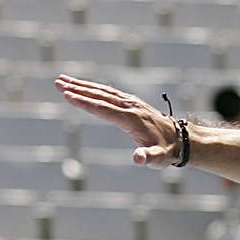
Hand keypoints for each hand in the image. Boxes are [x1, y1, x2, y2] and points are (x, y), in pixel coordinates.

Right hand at [55, 75, 181, 165]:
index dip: (85, 102)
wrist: (181, 139)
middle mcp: (130, 107)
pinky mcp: (132, 102)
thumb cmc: (167, 151)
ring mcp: (131, 103)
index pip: (103, 109)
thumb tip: (138, 159)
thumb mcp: (158, 158)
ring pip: (103, 90)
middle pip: (100, 95)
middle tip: (58, 82)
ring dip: (83, 85)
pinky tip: (84, 86)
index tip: (68, 95)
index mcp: (131, 119)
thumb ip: (147, 158)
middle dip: (78, 89)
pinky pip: (109, 92)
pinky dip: (94, 88)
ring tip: (64, 80)